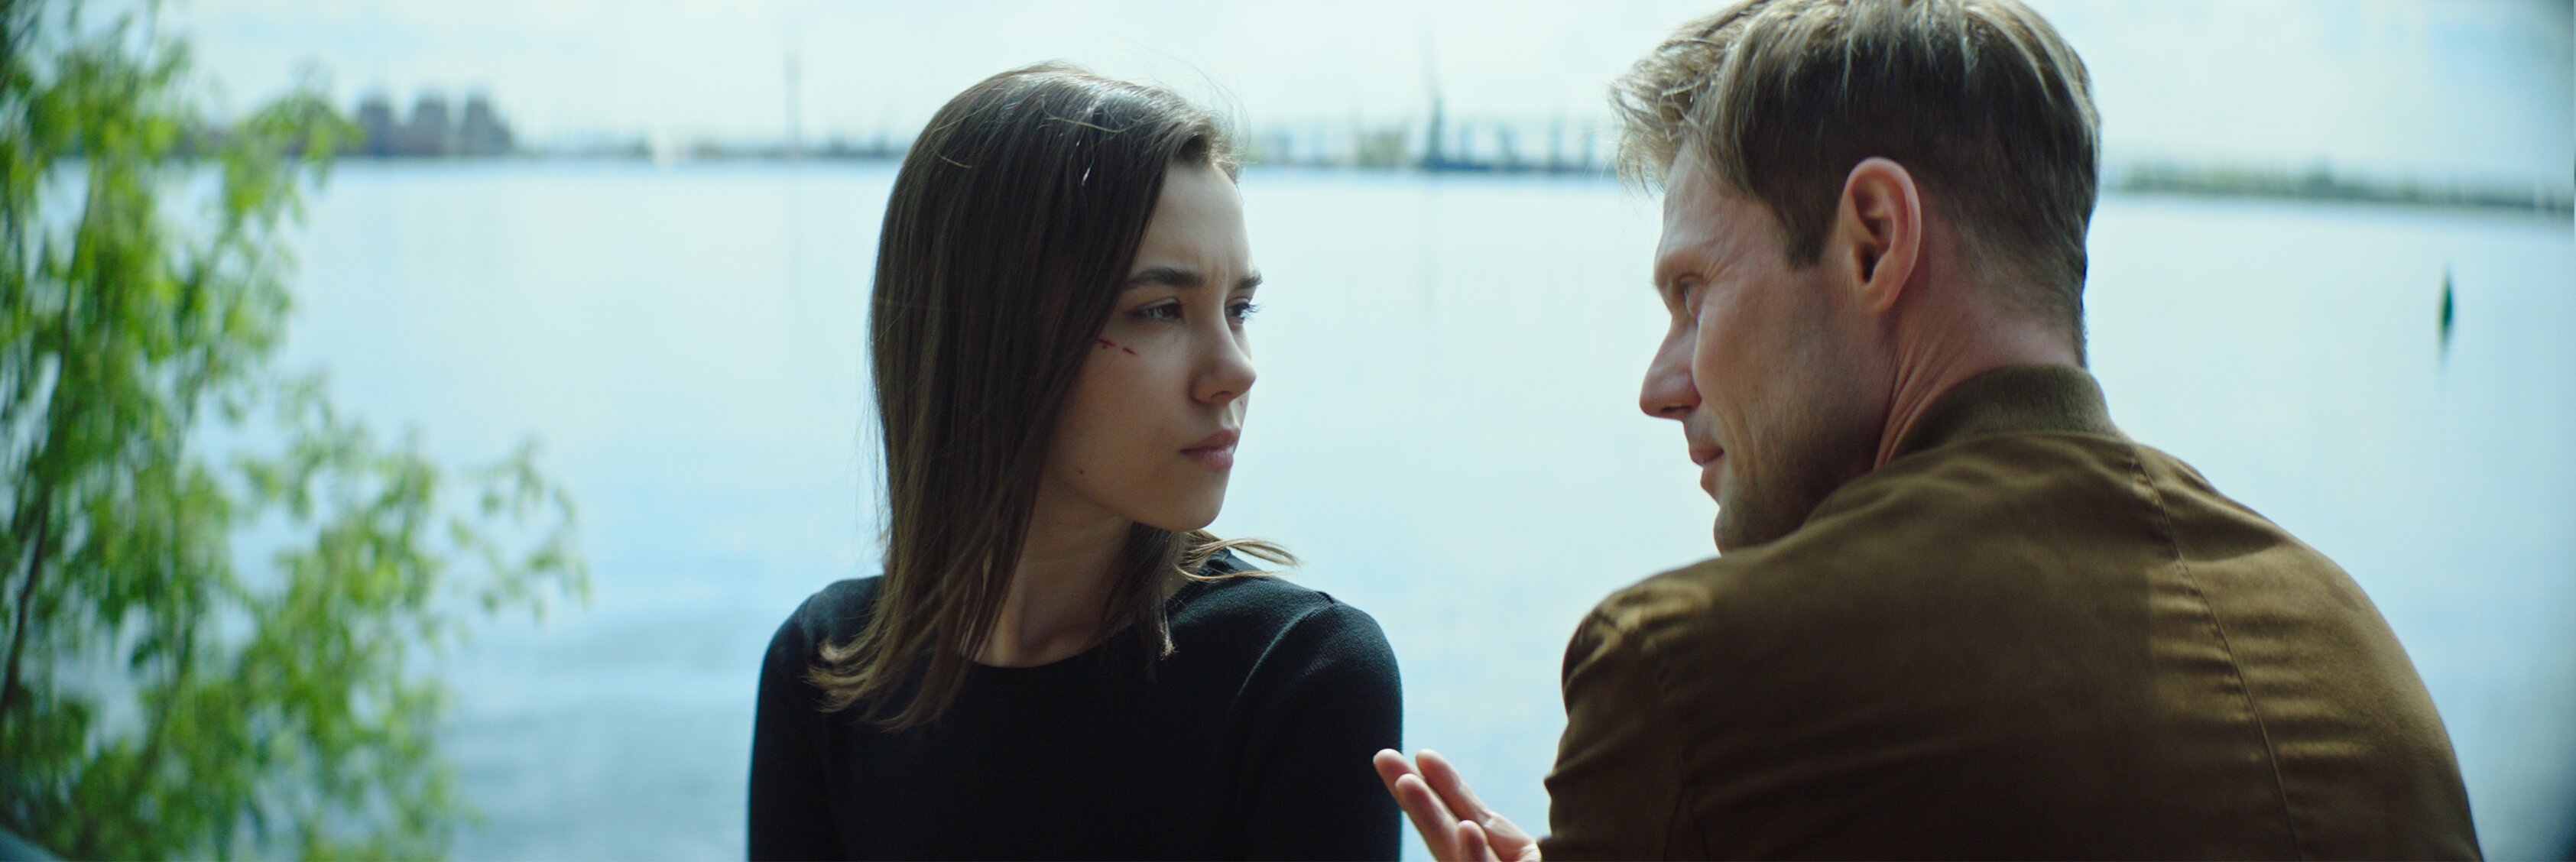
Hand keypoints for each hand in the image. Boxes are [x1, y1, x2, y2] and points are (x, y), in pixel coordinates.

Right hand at [1372, 749, 1540, 861]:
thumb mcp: (1552, 849)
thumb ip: (1513, 828)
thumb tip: (1493, 804)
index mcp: (1510, 856)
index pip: (1470, 816)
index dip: (1446, 785)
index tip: (1424, 755)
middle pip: (1448, 834)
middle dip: (1417, 796)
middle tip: (1384, 758)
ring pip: (1458, 856)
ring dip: (1431, 818)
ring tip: (1408, 783)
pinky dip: (1475, 858)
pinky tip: (1467, 830)